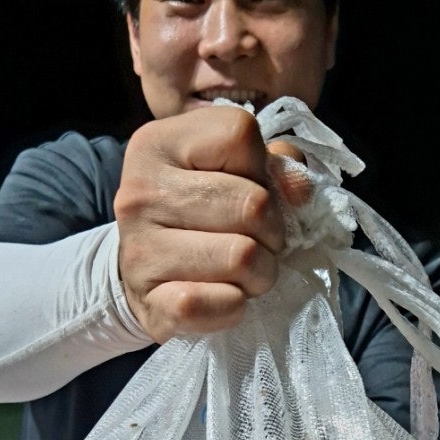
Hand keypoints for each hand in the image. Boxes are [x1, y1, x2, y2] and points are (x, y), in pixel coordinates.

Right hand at [114, 108, 305, 342]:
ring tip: (243, 272)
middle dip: (272, 232)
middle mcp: (141, 192)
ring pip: (244, 257)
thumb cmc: (195, 216)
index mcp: (158, 144)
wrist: (140, 277)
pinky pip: (222, 303)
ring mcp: (139, 249)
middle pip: (253, 205)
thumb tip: (299, 190)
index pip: (239, 134)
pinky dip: (235, 306)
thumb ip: (274, 166)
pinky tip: (225, 297)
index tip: (250, 189)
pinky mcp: (150, 302)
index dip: (262, 167)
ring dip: (260, 273)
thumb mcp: (228, 172)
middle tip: (258, 243)